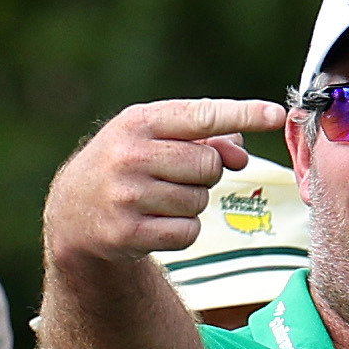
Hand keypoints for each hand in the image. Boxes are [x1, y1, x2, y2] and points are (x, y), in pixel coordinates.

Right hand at [44, 99, 288, 268]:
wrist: (73, 210)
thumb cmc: (126, 164)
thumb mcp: (154, 138)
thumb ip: (203, 138)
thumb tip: (241, 155)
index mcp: (138, 122)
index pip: (202, 116)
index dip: (242, 115)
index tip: (275, 115)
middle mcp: (129, 156)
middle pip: (208, 165)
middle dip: (206, 173)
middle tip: (179, 175)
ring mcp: (127, 196)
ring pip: (199, 200)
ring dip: (192, 202)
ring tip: (161, 198)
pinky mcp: (128, 233)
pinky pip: (187, 231)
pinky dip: (182, 230)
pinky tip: (157, 222)